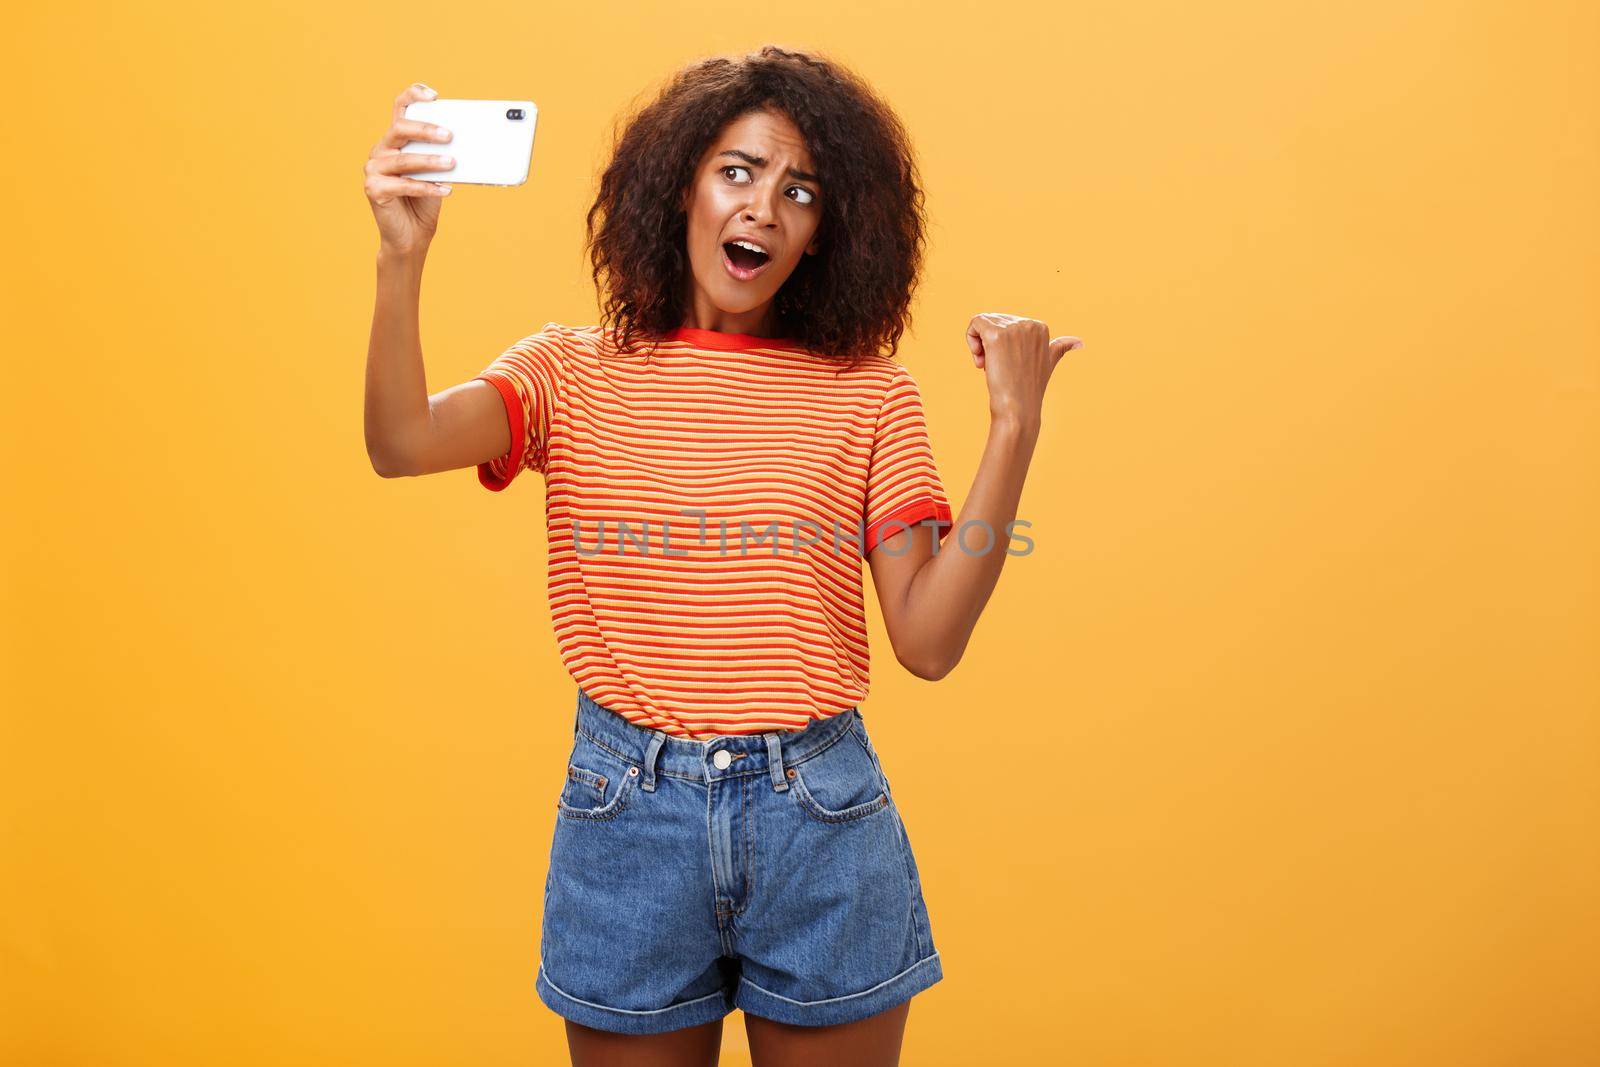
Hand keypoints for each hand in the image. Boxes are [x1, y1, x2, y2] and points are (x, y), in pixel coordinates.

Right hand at [364, 83, 455, 255]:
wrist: (412, 236)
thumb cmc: (425, 202)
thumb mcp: (437, 174)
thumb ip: (442, 155)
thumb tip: (465, 142)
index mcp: (395, 141)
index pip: (400, 108)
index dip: (414, 96)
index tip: (434, 96)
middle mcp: (381, 150)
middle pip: (400, 129)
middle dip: (426, 130)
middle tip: (450, 136)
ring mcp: (374, 169)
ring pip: (403, 159)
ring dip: (430, 161)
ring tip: (452, 163)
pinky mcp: (373, 189)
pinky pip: (402, 185)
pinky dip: (426, 187)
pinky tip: (445, 190)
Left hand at [965, 313, 1083, 423]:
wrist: (1018, 409)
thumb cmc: (1029, 388)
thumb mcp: (1048, 363)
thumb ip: (1060, 348)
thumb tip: (1080, 342)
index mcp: (1040, 326)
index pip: (1005, 322)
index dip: (1000, 344)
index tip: (1006, 363)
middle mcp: (1029, 323)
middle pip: (992, 321)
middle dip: (987, 344)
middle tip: (994, 367)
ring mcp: (1013, 328)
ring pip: (982, 322)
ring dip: (978, 345)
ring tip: (987, 365)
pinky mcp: (996, 335)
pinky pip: (974, 323)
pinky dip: (970, 340)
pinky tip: (980, 360)